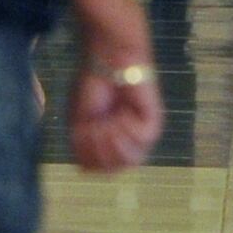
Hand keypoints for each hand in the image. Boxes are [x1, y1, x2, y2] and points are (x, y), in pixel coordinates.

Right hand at [69, 49, 165, 173]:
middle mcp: (125, 145)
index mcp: (106, 147)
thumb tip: (85, 171)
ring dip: (112, 139)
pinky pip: (139, 139)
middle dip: (98, 148)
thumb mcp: (78, 121)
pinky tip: (123, 112)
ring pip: (128, 159)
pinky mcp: (153, 124)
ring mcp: (139, 137)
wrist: (106, 61)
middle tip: (96, 125)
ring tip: (109, 119)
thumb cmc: (91, 87)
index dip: (87, 156)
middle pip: (113, 169)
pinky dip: (126, 127)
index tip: (82, 132)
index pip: (97, 170)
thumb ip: (83, 147)